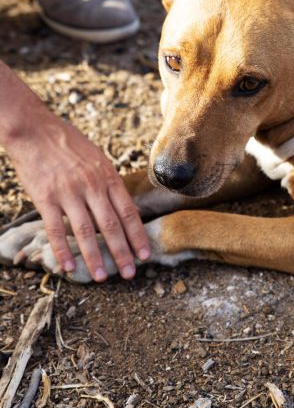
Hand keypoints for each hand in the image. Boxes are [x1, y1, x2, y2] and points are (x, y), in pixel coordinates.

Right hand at [6, 109, 150, 280]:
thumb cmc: (70, 144)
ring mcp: (68, 193)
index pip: (128, 212)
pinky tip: (68, 267)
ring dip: (94, 257)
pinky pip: (55, 229)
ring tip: (100, 277)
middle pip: (111, 225)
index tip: (145, 255)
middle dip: (122, 252)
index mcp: (108, 176)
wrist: (35, 130)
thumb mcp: (99, 159)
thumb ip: (111, 183)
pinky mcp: (45, 198)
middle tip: (129, 274)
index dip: (137, 235)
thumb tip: (125, 208)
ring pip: (85, 231)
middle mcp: (92, 186)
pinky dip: (63, 250)